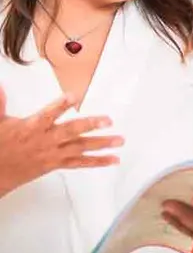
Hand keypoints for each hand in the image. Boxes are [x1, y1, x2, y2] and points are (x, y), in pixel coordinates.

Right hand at [0, 88, 119, 196]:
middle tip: (108, 120)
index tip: (73, 96)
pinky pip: (81, 164)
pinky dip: (98, 161)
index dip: (60, 105)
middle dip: (90, 125)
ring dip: (102, 144)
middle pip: (71, 131)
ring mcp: (54, 154)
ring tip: (120, 140)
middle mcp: (46, 141)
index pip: (48, 114)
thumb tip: (1, 87)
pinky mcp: (57, 164)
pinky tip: (113, 159)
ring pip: (81, 148)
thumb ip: (0, 103)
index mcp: (32, 127)